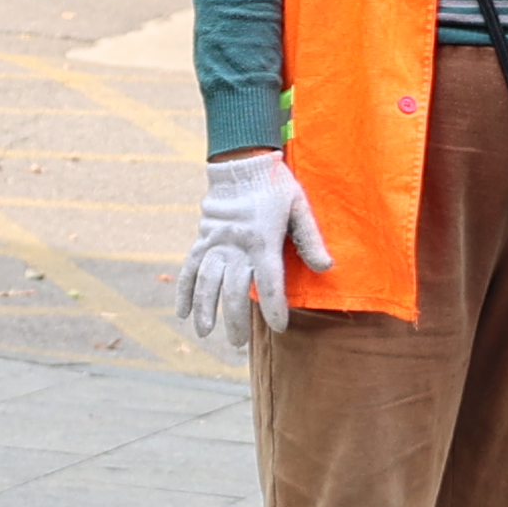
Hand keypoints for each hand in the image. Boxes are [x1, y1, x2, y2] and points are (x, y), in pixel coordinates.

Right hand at [175, 150, 330, 358]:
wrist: (241, 162)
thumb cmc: (276, 186)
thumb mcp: (300, 207)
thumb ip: (311, 239)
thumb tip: (325, 268)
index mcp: (263, 240)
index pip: (268, 282)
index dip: (273, 306)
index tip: (278, 327)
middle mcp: (236, 245)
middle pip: (233, 290)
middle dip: (234, 319)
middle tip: (237, 344)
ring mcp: (216, 242)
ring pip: (207, 282)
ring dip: (205, 309)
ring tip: (205, 333)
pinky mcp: (202, 239)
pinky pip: (189, 267)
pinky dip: (184, 290)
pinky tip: (182, 312)